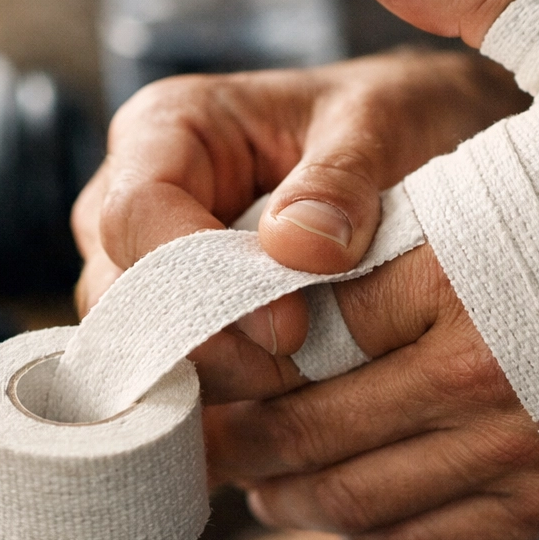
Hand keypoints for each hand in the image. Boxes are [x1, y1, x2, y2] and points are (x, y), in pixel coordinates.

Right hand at [72, 41, 529, 392]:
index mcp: (167, 128)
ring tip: (306, 393)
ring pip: (141, 351)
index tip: (290, 327)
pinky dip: (232, 406)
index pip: (134, 215)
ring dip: (219, 384)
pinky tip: (290, 422)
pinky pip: (180, 380)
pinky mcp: (183, 326)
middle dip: (205, 348)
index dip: (197, 284)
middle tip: (299, 374)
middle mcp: (138, 203)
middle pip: (121, 298)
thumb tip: (296, 248)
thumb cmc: (385, 117)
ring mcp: (150, 271)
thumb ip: (341, 180)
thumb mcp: (377, 123)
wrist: (417, 139)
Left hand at [199, 0, 538, 539]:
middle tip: (193, 406)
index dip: (226, 325)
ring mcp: (519, 456)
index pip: (288, 320)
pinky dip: (365, 531)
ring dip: (284, 488)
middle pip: (299, 432)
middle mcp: (474, 381)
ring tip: (255, 461)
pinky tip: (348, 505)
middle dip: (230, 426)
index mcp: (460, 268)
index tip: (197, 311)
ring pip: (349, 504)